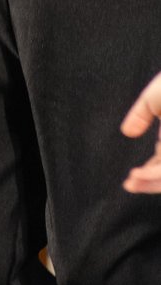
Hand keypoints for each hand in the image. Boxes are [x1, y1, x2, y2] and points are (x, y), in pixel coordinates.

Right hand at [121, 71, 160, 191]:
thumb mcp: (152, 99)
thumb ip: (140, 115)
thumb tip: (127, 132)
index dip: (147, 174)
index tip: (131, 179)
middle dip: (148, 183)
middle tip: (129, 185)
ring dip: (151, 182)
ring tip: (132, 182)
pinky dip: (156, 174)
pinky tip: (140, 173)